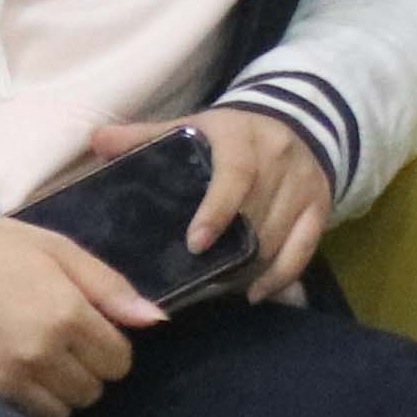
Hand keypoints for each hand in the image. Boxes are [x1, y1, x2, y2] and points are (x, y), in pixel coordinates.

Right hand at [0, 219, 162, 416]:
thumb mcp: (60, 251)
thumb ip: (110, 288)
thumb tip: (157, 321)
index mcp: (68, 313)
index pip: (119, 361)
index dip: (111, 348)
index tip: (92, 333)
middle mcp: (43, 352)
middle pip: (95, 389)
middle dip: (88, 370)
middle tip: (64, 345)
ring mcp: (11, 378)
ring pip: (64, 410)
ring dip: (62, 392)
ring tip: (41, 362)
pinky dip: (33, 404)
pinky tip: (20, 376)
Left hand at [87, 109, 333, 302]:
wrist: (295, 121)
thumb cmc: (230, 134)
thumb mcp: (191, 126)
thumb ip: (145, 135)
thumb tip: (96, 139)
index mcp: (241, 138)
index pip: (235, 176)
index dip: (216, 211)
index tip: (196, 243)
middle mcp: (278, 158)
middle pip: (257, 215)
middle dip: (228, 251)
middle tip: (198, 277)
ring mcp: (303, 184)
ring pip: (278, 237)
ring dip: (249, 266)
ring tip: (220, 287)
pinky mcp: (319, 206)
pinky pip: (305, 248)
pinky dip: (282, 275)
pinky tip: (257, 294)